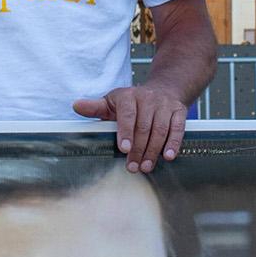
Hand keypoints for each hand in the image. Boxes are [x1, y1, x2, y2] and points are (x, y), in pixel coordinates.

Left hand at [73, 84, 187, 172]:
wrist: (163, 89)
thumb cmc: (133, 102)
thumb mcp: (112, 102)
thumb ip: (95, 108)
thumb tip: (76, 106)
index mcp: (128, 96)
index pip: (127, 115)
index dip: (125, 133)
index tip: (124, 149)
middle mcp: (148, 98)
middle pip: (143, 127)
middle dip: (138, 149)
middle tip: (133, 167)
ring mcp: (165, 104)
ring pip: (160, 130)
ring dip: (153, 151)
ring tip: (146, 166)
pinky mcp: (179, 111)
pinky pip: (178, 128)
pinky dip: (173, 143)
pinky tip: (168, 156)